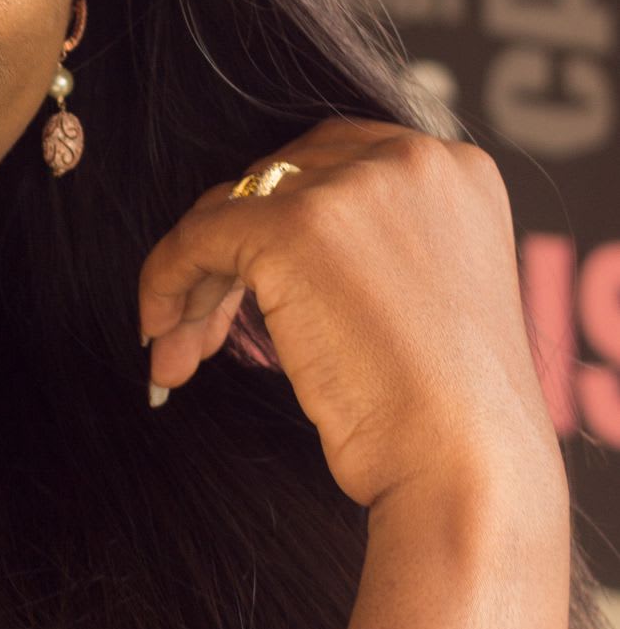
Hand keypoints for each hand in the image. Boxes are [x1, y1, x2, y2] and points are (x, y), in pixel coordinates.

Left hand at [136, 119, 566, 520]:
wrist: (468, 467)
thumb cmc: (452, 416)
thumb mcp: (427, 300)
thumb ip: (373, 254)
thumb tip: (277, 258)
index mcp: (454, 171)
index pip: (333, 165)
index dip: (279, 222)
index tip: (251, 284)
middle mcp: (409, 161)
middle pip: (279, 183)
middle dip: (235, 256)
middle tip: (205, 331)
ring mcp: (352, 188)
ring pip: (234, 211)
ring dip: (199, 282)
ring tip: (179, 352)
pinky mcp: (293, 228)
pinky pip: (200, 238)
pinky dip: (167, 280)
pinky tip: (160, 333)